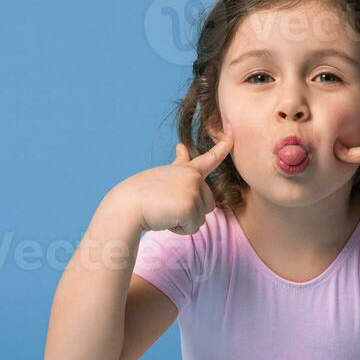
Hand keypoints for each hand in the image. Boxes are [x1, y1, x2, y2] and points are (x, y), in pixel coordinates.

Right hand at [115, 130, 233, 234]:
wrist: (126, 206)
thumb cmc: (142, 193)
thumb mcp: (164, 174)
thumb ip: (179, 164)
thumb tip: (181, 146)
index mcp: (187, 169)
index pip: (211, 157)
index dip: (224, 145)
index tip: (232, 130)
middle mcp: (193, 177)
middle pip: (209, 204)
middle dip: (191, 212)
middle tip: (167, 205)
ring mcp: (192, 190)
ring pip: (201, 218)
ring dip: (184, 221)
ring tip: (165, 210)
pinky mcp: (189, 206)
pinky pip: (193, 227)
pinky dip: (179, 229)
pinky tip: (165, 218)